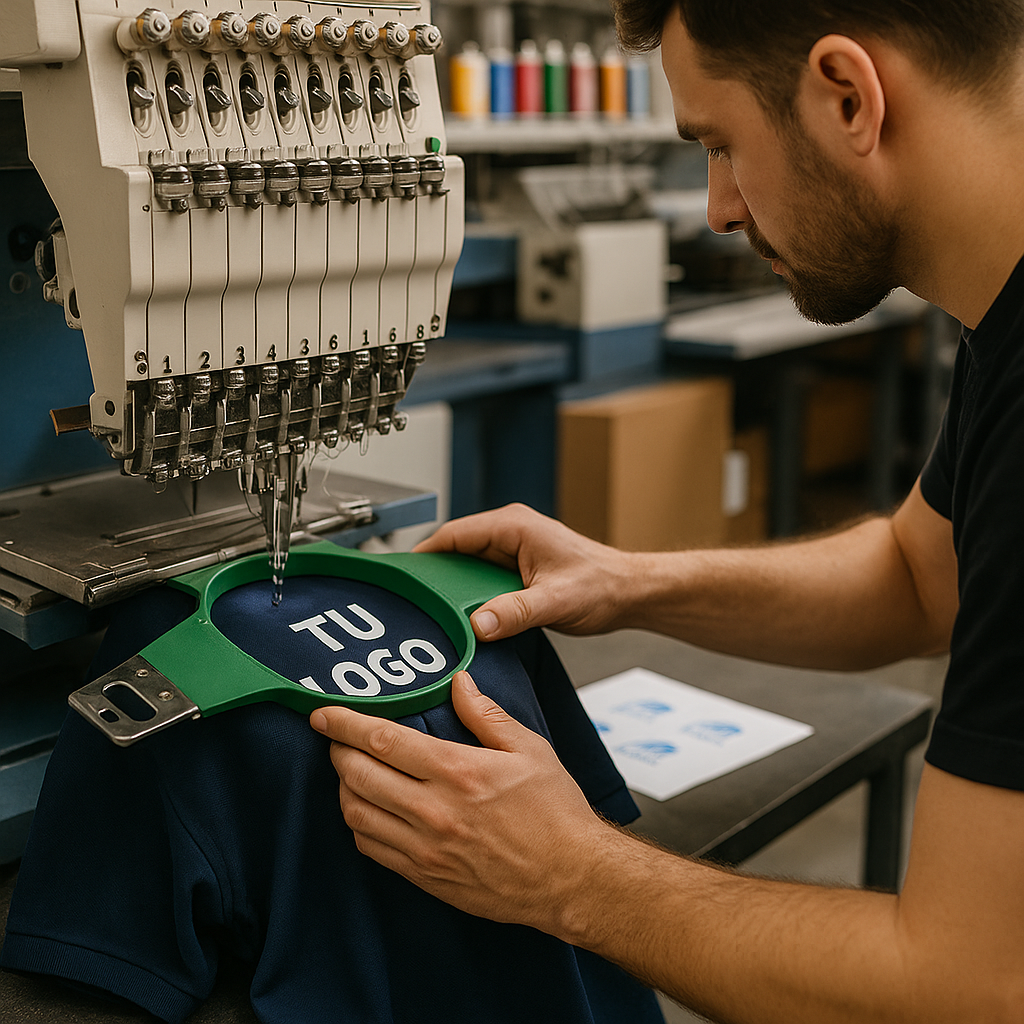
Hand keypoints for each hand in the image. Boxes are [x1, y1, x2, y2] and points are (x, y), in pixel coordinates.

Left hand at [310, 670, 615, 933]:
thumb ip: (486, 714)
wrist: (571, 879)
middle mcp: (434, 811)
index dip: (345, 724)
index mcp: (458, 772)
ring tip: (351, 771)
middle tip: (335, 738)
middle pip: (358, 776)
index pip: (383, 741)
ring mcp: (426, 849)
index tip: (324, 714)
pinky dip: (359, 825)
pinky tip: (369, 809)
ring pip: (357, 815)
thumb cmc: (556, 812)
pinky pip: (372, 849)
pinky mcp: (426, 877)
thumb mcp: (530, 749)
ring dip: (344, 788)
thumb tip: (459, 682)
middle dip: (337, 752)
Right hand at [413, 504, 638, 640]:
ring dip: (454, 588)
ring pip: (467, 566)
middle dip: (435, 575)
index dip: (425, 554)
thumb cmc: (602, 584)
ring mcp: (513, 549)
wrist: (629, 592)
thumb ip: (514, 612)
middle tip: (414, 602)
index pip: (454, 533)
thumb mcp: (554, 601)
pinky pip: (482, 579)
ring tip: (432, 612)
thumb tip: (477, 624)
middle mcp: (510, 532)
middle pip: (455, 550)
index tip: (404, 576)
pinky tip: (463, 617)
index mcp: (513, 526)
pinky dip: (470, 595)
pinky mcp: (517, 568)